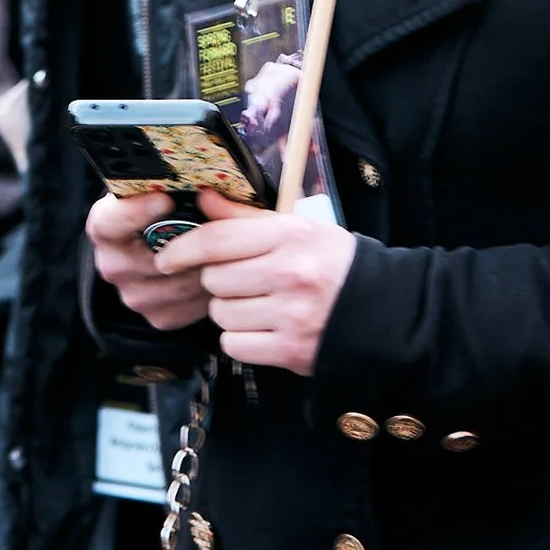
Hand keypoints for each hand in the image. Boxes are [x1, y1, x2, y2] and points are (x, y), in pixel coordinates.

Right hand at [87, 191, 213, 330]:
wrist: (158, 239)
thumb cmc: (163, 207)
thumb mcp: (159, 189)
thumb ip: (171, 189)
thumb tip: (203, 191)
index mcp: (104, 227)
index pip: (110, 223)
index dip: (136, 212)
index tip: (165, 200)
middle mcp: (112, 264)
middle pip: (154, 261)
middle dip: (191, 246)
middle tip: (220, 229)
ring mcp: (133, 295)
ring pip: (178, 285)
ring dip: (205, 268)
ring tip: (226, 249)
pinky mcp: (157, 317)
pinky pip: (190, 307)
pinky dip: (208, 290)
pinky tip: (218, 271)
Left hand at [153, 189, 357, 374]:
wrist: (383, 310)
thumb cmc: (332, 264)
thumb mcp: (297, 229)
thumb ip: (245, 218)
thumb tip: (203, 199)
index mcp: (289, 235)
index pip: (217, 240)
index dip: (183, 248)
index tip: (166, 257)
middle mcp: (289, 272)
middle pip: (214, 279)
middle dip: (217, 282)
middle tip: (240, 281)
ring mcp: (290, 313)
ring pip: (221, 313)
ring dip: (228, 311)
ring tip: (254, 304)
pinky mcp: (290, 350)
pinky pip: (234, 344)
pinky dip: (240, 339)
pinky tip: (260, 329)